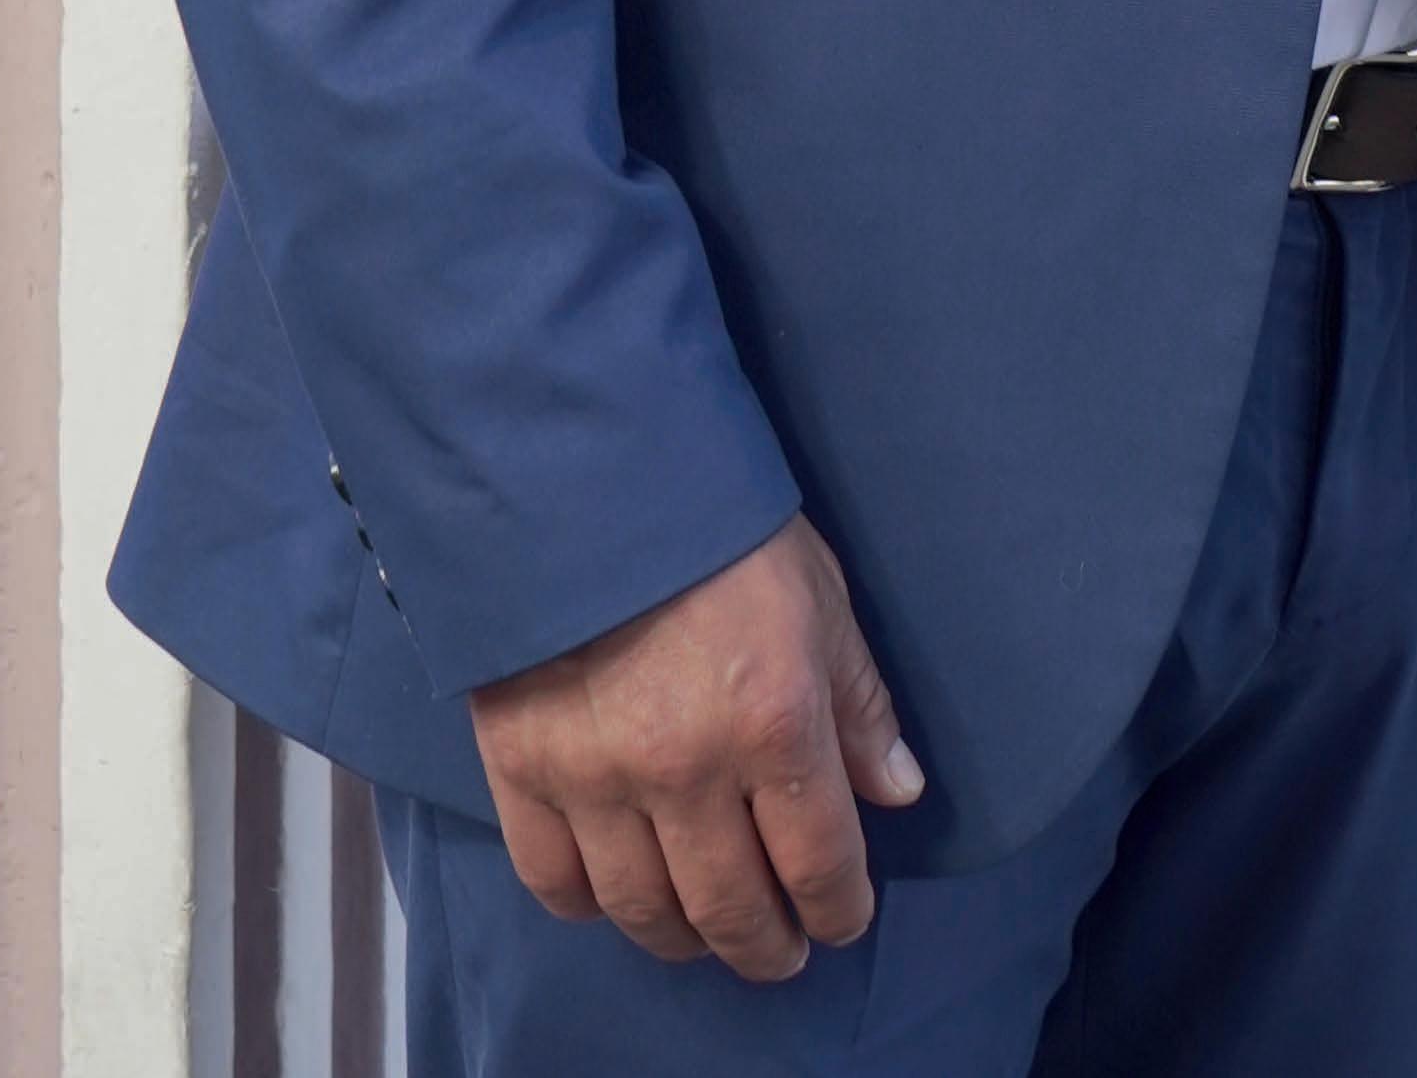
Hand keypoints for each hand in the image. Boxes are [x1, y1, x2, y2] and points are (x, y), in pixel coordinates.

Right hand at [469, 516, 923, 979]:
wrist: (584, 471)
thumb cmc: (717, 527)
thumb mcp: (818, 596)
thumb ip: (858, 702)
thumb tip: (896, 793)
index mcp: (772, 719)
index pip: (820, 866)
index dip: (839, 910)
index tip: (842, 917)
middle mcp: (684, 765)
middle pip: (733, 910)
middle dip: (769, 945)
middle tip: (781, 946)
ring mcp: (595, 775)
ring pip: (647, 912)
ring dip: (688, 939)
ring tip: (708, 931)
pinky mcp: (520, 767)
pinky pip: (556, 883)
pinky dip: (593, 905)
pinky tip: (621, 891)